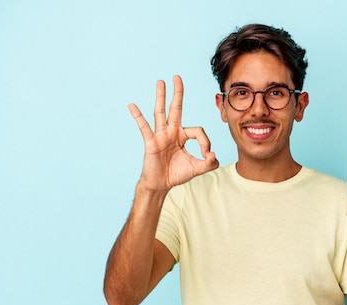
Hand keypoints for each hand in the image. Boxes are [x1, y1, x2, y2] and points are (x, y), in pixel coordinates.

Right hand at [128, 76, 218, 191]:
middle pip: (176, 108)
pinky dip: (138, 116)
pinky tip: (132, 106)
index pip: (197, 131)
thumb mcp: (197, 169)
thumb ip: (209, 163)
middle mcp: (171, 132)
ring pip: (161, 113)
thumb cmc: (176, 174)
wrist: (161, 184)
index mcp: (183, 136)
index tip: (207, 155)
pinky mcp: (151, 142)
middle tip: (177, 77)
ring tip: (160, 82)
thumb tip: (213, 154)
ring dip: (161, 97)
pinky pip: (144, 127)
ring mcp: (160, 135)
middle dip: (178, 93)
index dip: (205, 142)